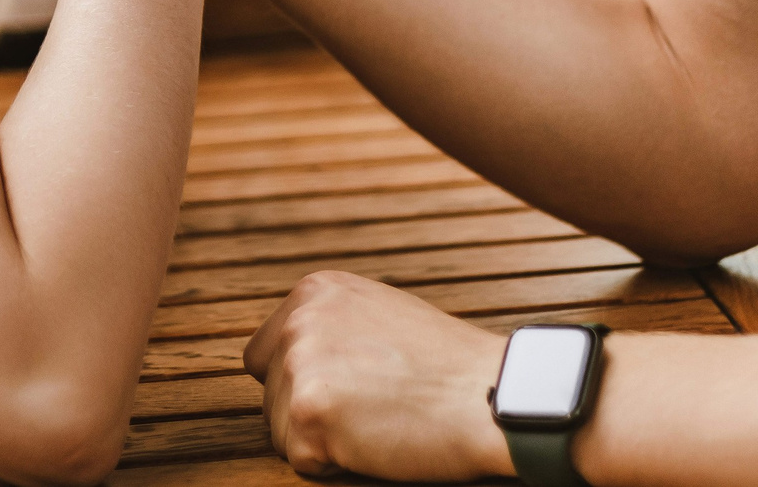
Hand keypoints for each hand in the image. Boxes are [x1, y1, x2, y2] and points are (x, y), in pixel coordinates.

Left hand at [245, 271, 515, 480]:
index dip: (301, 383)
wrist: (491, 394)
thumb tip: (292, 352)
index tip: (345, 392)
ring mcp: (301, 363)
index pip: (265, 353)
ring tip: (378, 423)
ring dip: (322, 440)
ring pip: (280, 430)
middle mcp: (299, 320)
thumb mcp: (379, 314)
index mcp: (315, 291)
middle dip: (309, 413)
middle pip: (270, 394)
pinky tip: (376, 443)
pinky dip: (335, 466)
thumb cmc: (449, 366)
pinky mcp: (309, 411)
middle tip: (370, 411)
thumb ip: (332, 325)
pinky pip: (301, 460)